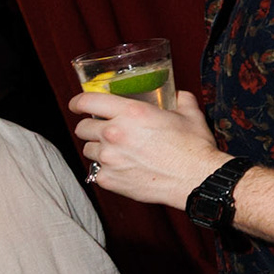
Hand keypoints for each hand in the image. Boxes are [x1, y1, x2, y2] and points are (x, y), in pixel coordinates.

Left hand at [69, 89, 228, 208]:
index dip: (78, 102)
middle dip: (91, 127)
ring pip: (88, 150)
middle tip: (104, 129)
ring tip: (117, 151)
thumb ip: (180, 99)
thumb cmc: (194, 147)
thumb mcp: (190, 114)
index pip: (87, 101)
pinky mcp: (109, 179)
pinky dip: (107, 169)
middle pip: (82, 128)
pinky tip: (123, 168)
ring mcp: (109, 158)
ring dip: (98, 148)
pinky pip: (97, 171)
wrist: (196, 179)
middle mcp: (114, 134)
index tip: (77, 105)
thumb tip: (177, 95)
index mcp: (131, 112)